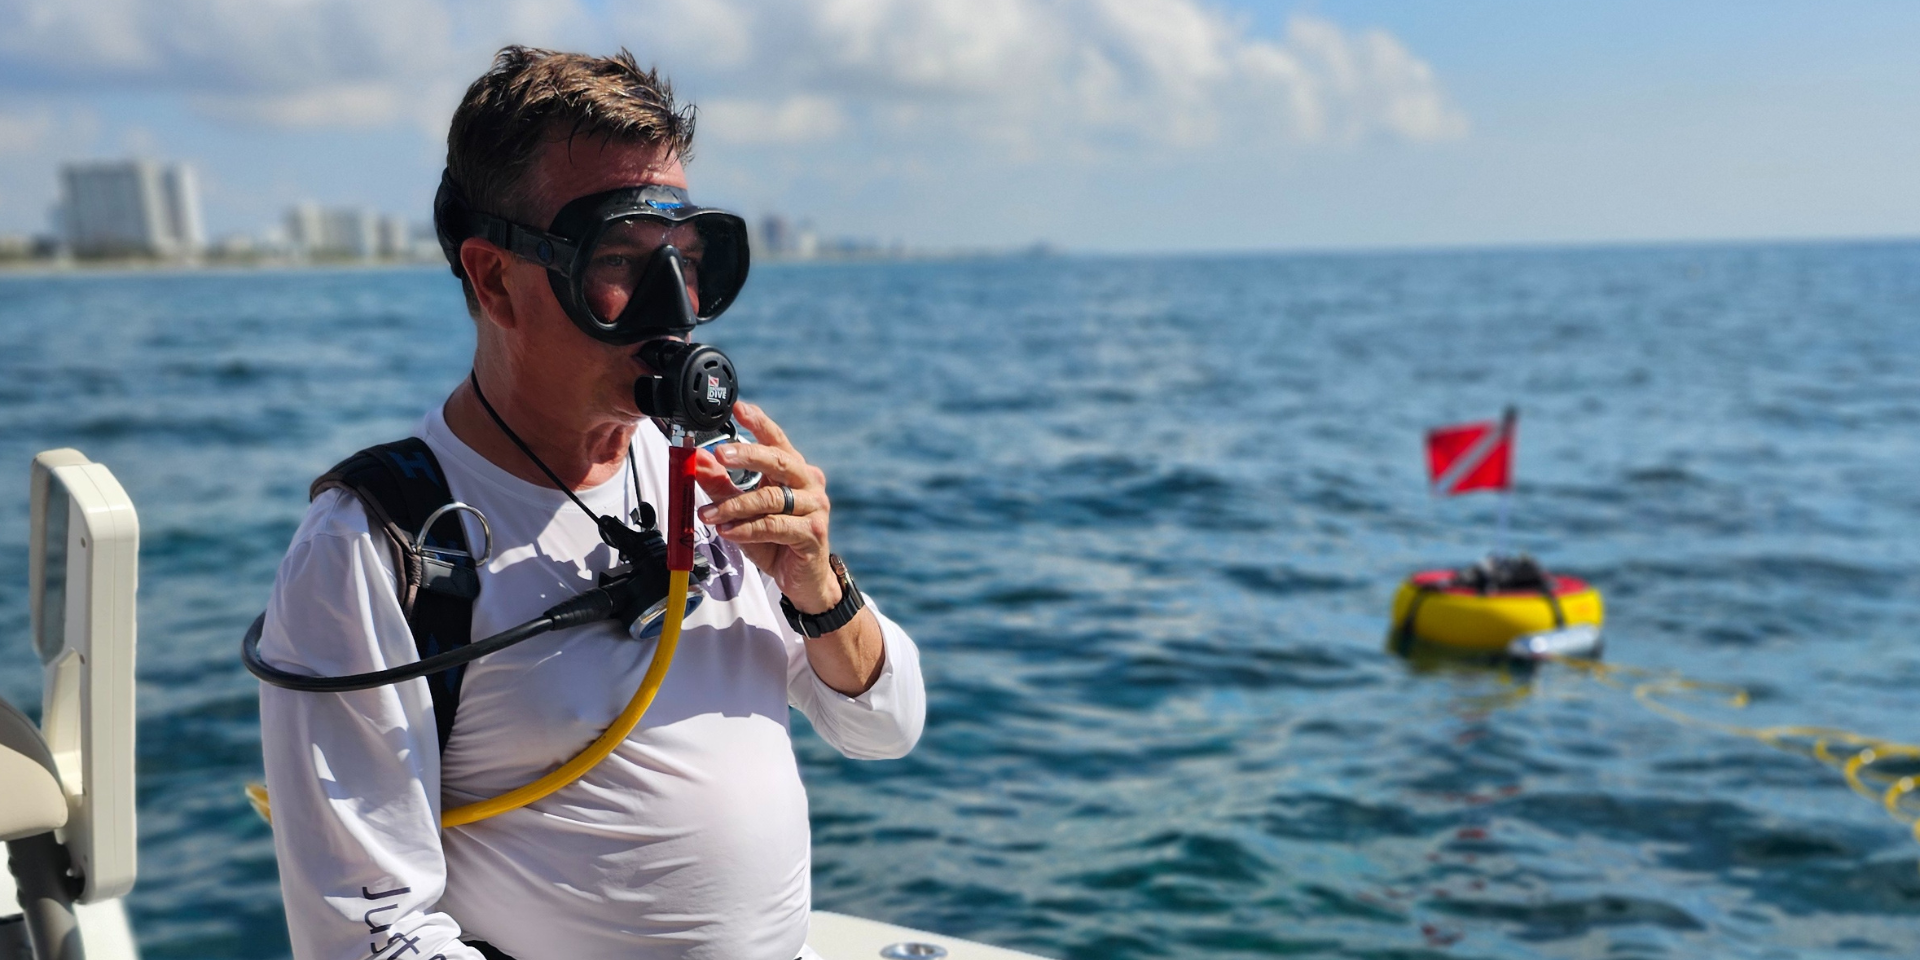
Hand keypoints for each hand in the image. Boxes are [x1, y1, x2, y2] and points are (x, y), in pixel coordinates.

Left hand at [692, 402, 840, 612]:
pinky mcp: (813, 533)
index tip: (738, 408)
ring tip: (707, 514)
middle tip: (718, 454)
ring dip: (735, 505)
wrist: (804, 581)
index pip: (777, 440)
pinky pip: (775, 526)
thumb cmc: (776, 542)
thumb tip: (696, 460)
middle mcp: (809, 483)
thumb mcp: (743, 511)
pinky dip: (747, 528)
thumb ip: (722, 485)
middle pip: (778, 460)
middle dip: (746, 454)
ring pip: (771, 497)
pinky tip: (728, 531)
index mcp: (795, 470)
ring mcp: (815, 507)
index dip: (759, 422)